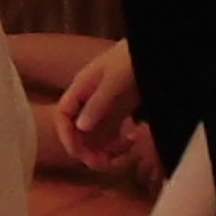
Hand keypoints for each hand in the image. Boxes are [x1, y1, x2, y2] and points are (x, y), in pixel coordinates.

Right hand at [56, 42, 147, 171]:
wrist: (152, 51)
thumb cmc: (130, 59)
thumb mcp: (114, 80)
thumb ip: (97, 103)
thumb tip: (80, 128)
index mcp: (81, 88)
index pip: (63, 115)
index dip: (66, 136)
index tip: (78, 154)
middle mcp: (89, 100)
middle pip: (78, 131)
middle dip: (87, 149)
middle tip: (103, 164)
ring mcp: (105, 107)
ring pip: (96, 137)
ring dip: (104, 150)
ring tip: (121, 156)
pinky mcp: (120, 112)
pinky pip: (113, 134)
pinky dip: (119, 143)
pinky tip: (133, 139)